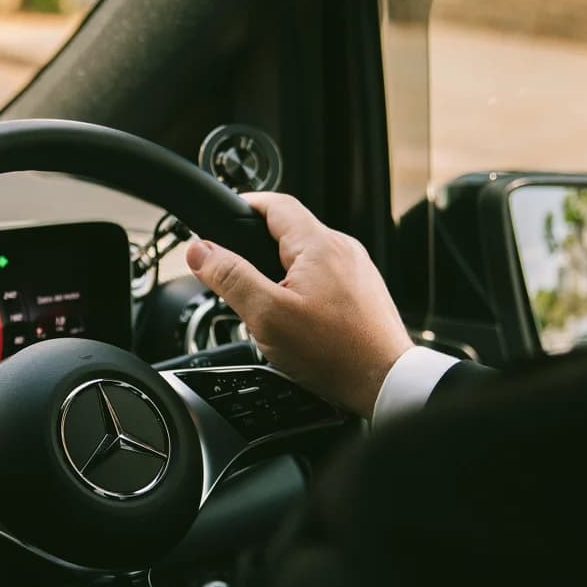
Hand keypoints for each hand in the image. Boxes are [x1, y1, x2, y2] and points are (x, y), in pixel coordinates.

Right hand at [186, 192, 411, 417]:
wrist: (386, 383)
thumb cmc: (336, 353)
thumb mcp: (267, 315)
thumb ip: (231, 278)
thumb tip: (200, 251)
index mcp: (319, 244)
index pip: (275, 203)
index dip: (244, 205)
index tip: (222, 215)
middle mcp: (343, 249)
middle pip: (289, 231)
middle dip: (257, 247)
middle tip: (235, 272)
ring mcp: (357, 270)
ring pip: (306, 257)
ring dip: (279, 271)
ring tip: (265, 303)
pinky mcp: (363, 292)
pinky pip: (324, 277)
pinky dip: (301, 288)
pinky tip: (296, 318)